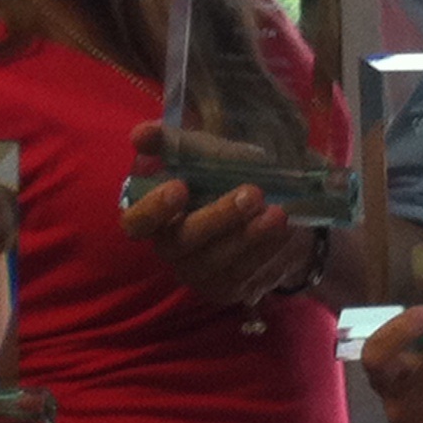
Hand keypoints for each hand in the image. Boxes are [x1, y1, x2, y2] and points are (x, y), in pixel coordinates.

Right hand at [119, 123, 315, 303]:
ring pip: (220, 260)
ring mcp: (199, 273)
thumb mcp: (204, 153)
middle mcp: (171, 248)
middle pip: (183, 242)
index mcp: (155, 216)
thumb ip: (172, 143)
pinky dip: (267, 250)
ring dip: (250, 236)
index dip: (153, 209)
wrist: (268, 207)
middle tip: (252, 193)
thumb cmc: (224, 177)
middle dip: (218, 217)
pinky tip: (285, 231)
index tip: (179, 186)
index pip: (137, 222)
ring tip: (278, 213)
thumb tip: (140, 134)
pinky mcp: (229, 288)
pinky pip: (246, 273)